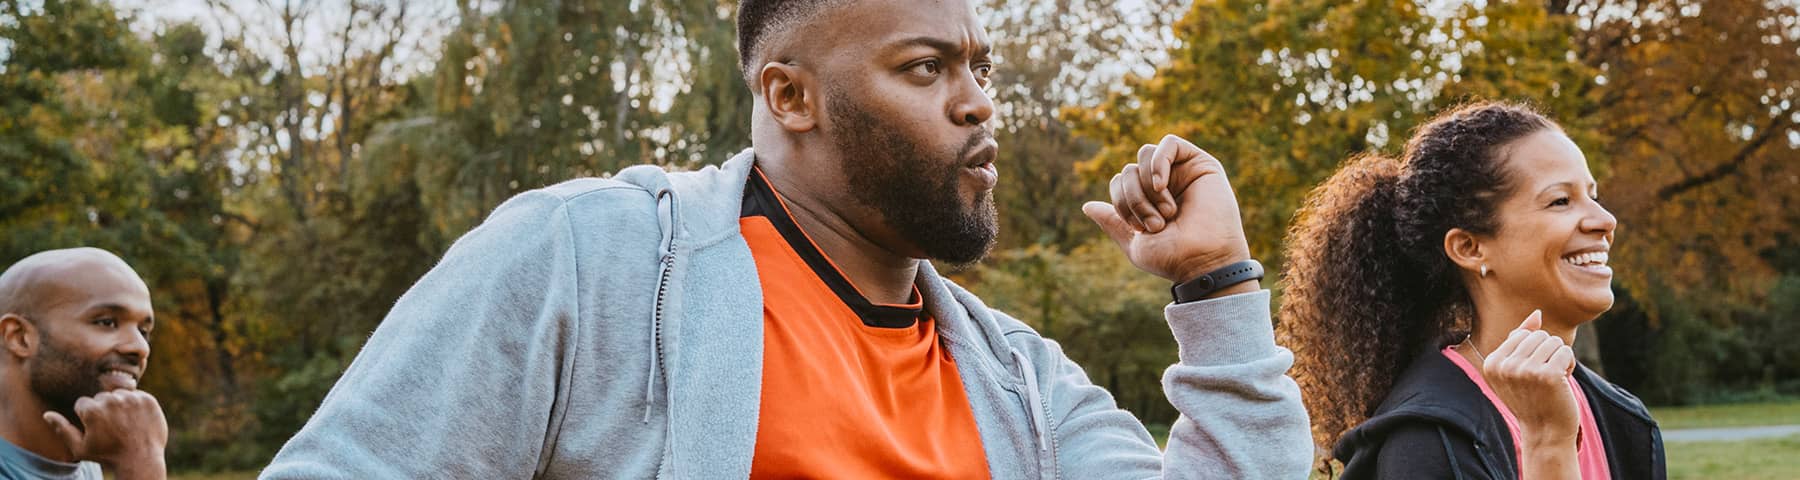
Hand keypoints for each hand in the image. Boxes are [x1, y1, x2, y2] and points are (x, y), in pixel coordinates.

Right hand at [43, 390, 167, 479]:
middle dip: (103, 410)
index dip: (87, 418)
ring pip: (118, 395)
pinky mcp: (147, 399)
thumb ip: (62, 430)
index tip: (97, 430)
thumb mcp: (80, 448)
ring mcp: (131, 398)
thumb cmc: (107, 455)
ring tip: (123, 424)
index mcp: (91, 410)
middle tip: (112, 428)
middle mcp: (111, 400)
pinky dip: (135, 404)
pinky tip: (135, 420)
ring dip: (119, 405)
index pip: (82, 404)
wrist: (141, 459)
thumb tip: (47, 414)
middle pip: (100, 397)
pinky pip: (136, 395)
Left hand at [1083, 134, 1252, 284]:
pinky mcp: (1200, 163)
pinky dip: (1158, 163)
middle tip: (1156, 225)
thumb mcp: (1134, 243)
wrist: (1203, 260)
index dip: (1119, 201)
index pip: (1118, 182)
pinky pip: (1169, 143)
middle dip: (1134, 198)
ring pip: (1144, 155)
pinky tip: (1160, 186)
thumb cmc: (1172, 257)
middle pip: (1128, 170)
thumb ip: (1112, 222)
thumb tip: (1086, 206)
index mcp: (1147, 201)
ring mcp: (1181, 172)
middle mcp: (1164, 184)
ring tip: (1166, 213)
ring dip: (1147, 187)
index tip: (1137, 228)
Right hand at [1482, 310, 1579, 448]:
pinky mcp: (1546, 374)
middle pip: (1539, 335)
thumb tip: (1537, 313)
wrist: (1545, 432)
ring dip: (1560, 359)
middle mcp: (1504, 366)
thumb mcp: (1517, 370)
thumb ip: (1521, 341)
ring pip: (1554, 341)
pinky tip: (1563, 383)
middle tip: (1544, 378)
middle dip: (1549, 353)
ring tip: (1554, 380)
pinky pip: (1566, 352)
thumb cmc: (1534, 399)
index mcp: (1491, 363)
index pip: (1523, 334)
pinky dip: (1570, 365)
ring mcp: (1524, 370)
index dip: (1535, 350)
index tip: (1531, 374)